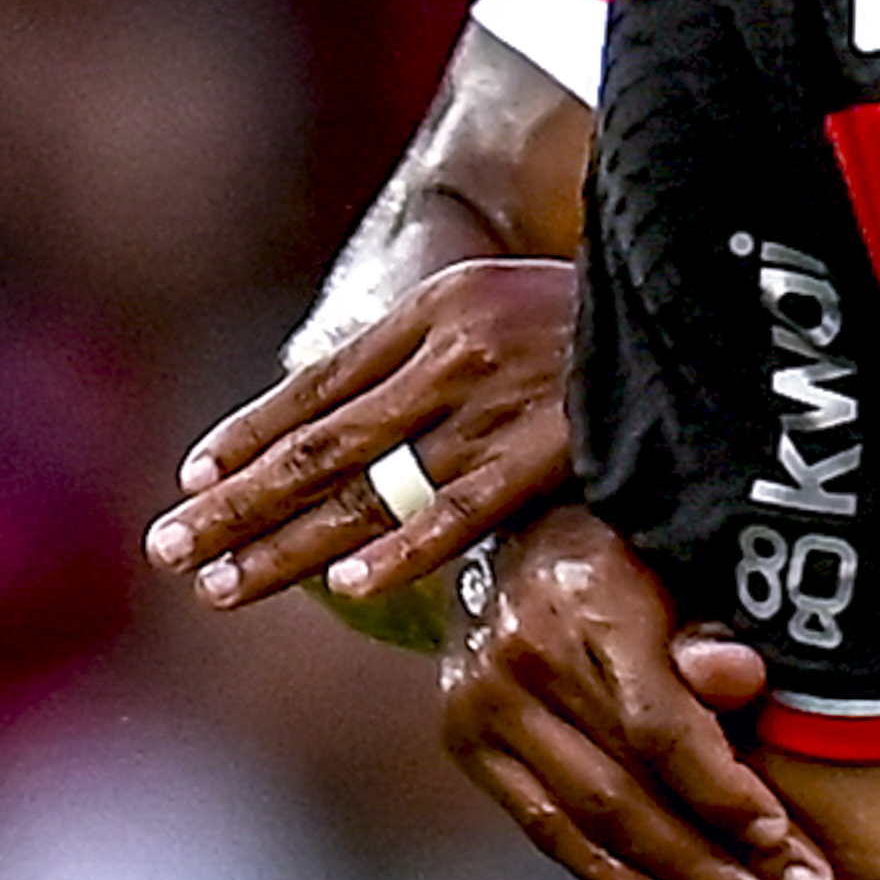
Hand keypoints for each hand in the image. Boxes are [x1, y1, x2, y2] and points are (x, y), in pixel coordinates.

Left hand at [161, 247, 581, 619]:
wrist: (712, 294)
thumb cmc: (619, 318)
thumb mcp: (516, 304)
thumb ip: (447, 354)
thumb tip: (379, 410)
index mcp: (435, 309)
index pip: (319, 383)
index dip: (253, 433)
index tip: (192, 477)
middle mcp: (450, 349)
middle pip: (319, 442)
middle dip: (234, 501)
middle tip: (167, 548)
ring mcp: (498, 401)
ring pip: (368, 484)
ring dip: (285, 541)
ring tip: (219, 585)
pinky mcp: (554, 450)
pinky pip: (463, 511)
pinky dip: (405, 549)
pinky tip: (347, 586)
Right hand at [438, 505, 838, 879]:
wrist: (511, 526)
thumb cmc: (625, 547)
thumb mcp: (679, 560)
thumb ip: (710, 625)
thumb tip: (740, 678)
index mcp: (588, 601)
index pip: (659, 726)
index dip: (721, 791)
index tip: (779, 836)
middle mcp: (522, 656)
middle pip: (626, 785)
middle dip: (711, 853)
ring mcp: (483, 702)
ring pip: (586, 816)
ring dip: (668, 873)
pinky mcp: (464, 738)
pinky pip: (541, 825)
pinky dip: (601, 871)